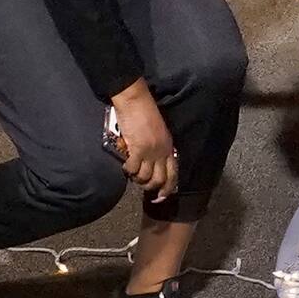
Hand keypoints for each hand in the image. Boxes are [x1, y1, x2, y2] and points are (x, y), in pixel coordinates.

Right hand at [111, 81, 176, 200]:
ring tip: (131, 173)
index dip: (167, 189)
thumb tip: (148, 161)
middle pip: (159, 179)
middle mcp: (162, 151)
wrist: (135, 100)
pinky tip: (125, 165)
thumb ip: (156, 146)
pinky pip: (133, 168)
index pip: (173, 173)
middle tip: (140, 185)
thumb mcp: (157, 131)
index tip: (159, 197)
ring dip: (137, 179)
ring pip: (145, 177)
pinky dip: (127, 170)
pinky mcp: (138, 149)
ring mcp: (151, 151)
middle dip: (149, 187)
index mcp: (169, 146)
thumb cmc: (144, 112)